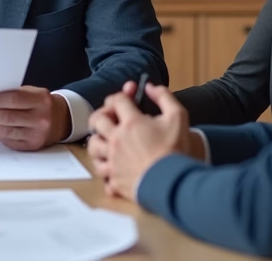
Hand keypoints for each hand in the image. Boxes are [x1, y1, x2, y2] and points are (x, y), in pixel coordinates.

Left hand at [0, 86, 69, 150]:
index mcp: (42, 100)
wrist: (61, 120)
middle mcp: (41, 118)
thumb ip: (15, 95)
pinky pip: (10, 141)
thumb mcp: (34, 93)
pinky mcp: (32, 146)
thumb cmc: (41, 103)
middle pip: (9, 117)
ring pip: (7, 131)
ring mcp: (37, 134)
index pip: (16, 99)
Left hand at [88, 83, 190, 201]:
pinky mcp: (113, 179)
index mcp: (131, 122)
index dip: (121, 96)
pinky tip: (113, 167)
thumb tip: (150, 87)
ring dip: (99, 141)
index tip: (126, 99)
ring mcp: (113, 160)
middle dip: (102, 115)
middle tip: (111, 118)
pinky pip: (101, 172)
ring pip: (93, 146)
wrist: (174, 184)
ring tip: (108, 142)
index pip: (117, 100)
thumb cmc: (176, 150)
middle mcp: (117, 139)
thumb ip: (164, 97)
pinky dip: (105, 168)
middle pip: (97, 120)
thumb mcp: (178, 117)